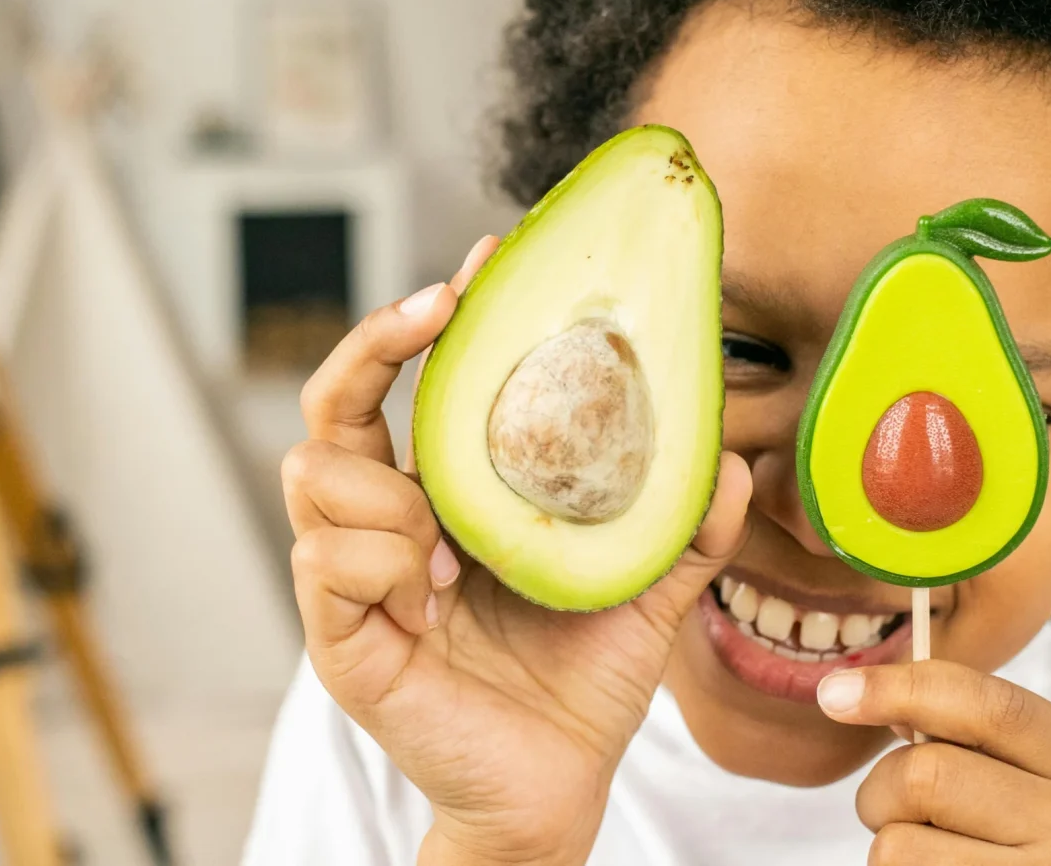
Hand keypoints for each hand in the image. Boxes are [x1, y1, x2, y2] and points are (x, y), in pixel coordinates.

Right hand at [283, 235, 752, 865]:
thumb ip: (684, 525)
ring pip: (317, 474)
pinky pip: (327, 561)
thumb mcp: (645, 587)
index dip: (425, 319)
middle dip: (371, 343)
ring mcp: (354, 575)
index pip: (409, 386)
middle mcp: (388, 520)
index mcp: (446, 495)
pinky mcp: (340, 636)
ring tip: (456, 547)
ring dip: (392, 492)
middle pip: (330, 403)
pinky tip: (438, 599)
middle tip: (439, 313)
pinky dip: (385, 565)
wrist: (558, 785)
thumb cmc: (583, 679)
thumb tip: (733, 460)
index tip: (482, 265)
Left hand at [817, 660, 1050, 864]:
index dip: (903, 688)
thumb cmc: (1010, 836)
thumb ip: (963, 729)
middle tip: (898, 810)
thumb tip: (857, 693)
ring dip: (887, 844)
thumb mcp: (1011, 773)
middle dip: (884, 788)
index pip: (991, 706)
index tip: (836, 692)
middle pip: (928, 774)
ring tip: (927, 853)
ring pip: (897, 841)